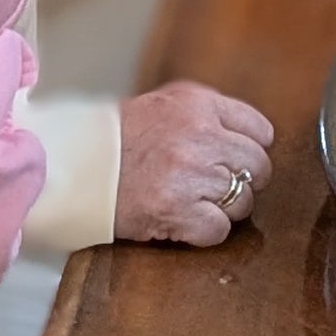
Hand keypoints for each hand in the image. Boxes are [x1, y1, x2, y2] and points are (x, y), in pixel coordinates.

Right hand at [113, 80, 272, 247]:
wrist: (75, 164)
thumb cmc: (119, 137)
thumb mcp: (166, 105)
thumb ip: (207, 114)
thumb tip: (248, 136)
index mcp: (199, 104)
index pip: (260, 130)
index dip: (250, 149)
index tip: (235, 160)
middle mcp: (200, 135)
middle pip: (258, 167)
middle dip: (244, 181)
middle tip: (219, 186)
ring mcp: (191, 173)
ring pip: (243, 201)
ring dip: (224, 208)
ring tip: (196, 202)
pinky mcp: (178, 210)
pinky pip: (219, 230)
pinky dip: (204, 231)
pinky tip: (183, 219)